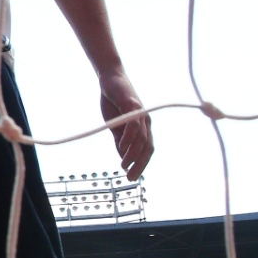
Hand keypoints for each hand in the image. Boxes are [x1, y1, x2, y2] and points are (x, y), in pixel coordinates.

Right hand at [99, 67, 152, 181]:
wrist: (110, 80)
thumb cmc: (113, 102)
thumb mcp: (115, 125)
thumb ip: (120, 140)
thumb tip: (123, 156)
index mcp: (143, 127)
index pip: (147, 150)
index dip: (141, 164)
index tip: (131, 177)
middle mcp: (146, 122)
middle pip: (147, 147)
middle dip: (140, 164)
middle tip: (131, 178)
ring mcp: (141, 114)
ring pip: (142, 139)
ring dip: (133, 154)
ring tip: (124, 166)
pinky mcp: (133, 106)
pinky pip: (134, 126)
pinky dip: (128, 139)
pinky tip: (122, 149)